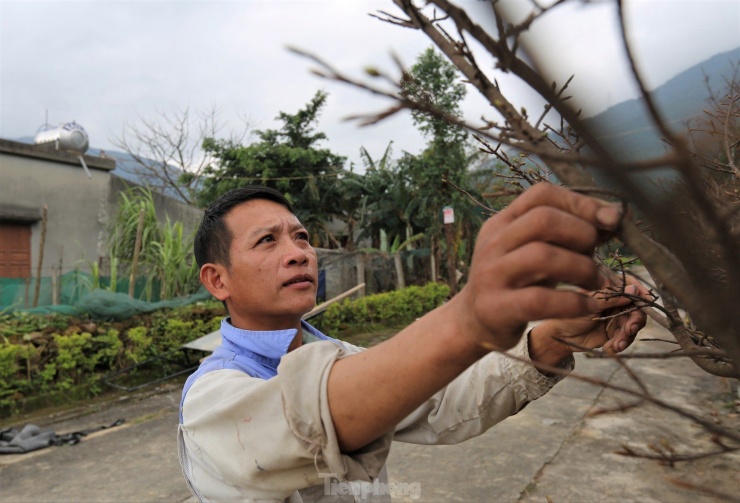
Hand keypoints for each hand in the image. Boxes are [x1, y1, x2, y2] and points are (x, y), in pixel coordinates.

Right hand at [451, 183, 623, 351]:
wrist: (474, 320)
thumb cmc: (515, 281)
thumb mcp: (532, 250)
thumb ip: (564, 233)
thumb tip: (612, 217)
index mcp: (502, 222)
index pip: (541, 194)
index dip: (581, 202)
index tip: (611, 219)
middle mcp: (493, 243)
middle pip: (542, 220)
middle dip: (582, 233)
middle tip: (597, 254)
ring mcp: (491, 275)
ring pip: (542, 256)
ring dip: (582, 268)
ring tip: (596, 282)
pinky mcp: (495, 308)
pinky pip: (539, 300)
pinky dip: (573, 303)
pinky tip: (589, 305)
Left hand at [541, 276, 650, 354]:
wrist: (559, 337)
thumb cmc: (569, 314)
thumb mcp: (589, 304)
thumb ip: (611, 298)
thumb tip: (633, 288)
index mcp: (608, 291)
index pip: (630, 287)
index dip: (641, 292)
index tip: (647, 300)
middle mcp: (615, 303)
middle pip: (636, 309)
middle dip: (635, 320)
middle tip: (629, 329)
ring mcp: (616, 318)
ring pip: (632, 326)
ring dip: (627, 336)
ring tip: (617, 344)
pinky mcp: (614, 333)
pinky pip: (625, 339)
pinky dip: (620, 344)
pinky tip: (610, 348)